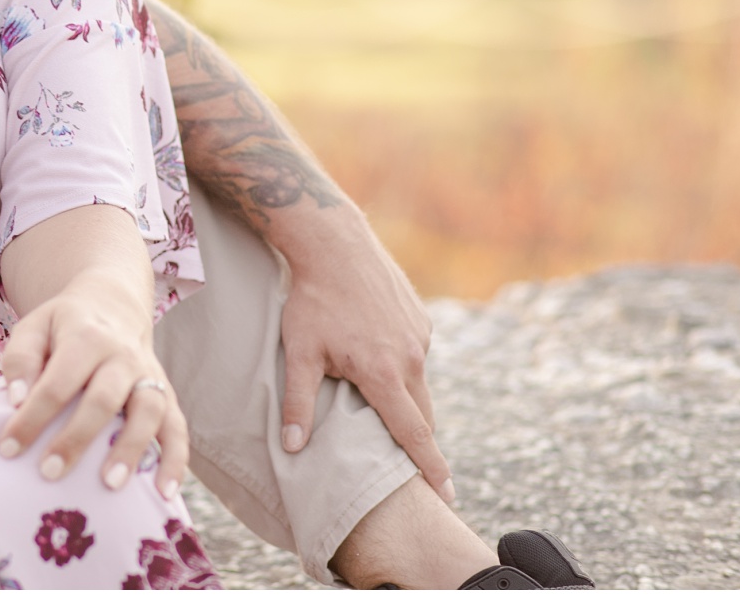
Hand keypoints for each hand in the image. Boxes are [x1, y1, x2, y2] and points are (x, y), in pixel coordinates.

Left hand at [0, 268, 187, 498]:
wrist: (113, 304)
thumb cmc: (64, 326)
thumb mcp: (34, 327)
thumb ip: (21, 359)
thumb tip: (16, 400)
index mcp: (85, 336)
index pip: (58, 382)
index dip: (32, 417)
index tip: (8, 448)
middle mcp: (122, 355)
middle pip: (103, 400)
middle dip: (76, 439)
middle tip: (49, 473)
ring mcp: (149, 374)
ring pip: (148, 412)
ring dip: (131, 450)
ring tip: (110, 485)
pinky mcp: (167, 393)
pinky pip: (177, 427)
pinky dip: (176, 460)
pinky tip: (164, 492)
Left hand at [279, 226, 451, 502]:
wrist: (335, 245)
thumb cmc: (311, 300)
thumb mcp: (299, 353)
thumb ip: (299, 403)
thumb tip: (293, 448)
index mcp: (383, 374)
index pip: (413, 434)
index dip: (430, 468)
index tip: (446, 496)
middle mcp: (410, 359)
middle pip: (420, 414)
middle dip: (418, 442)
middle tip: (415, 469)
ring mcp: (419, 337)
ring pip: (417, 384)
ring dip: (405, 400)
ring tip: (385, 410)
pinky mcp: (421, 320)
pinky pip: (414, 356)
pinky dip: (401, 367)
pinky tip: (376, 357)